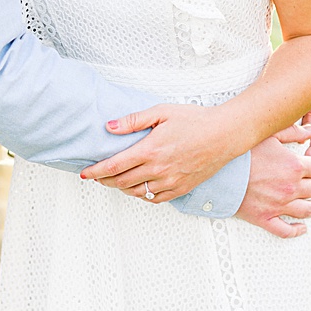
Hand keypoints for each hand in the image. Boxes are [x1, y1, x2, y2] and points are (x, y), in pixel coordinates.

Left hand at [82, 103, 240, 201]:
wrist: (226, 134)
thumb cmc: (196, 120)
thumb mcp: (161, 112)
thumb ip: (133, 120)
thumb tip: (109, 126)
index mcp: (150, 150)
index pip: (114, 166)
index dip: (95, 171)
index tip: (84, 173)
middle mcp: (159, 169)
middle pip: (122, 182)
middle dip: (104, 180)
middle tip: (96, 175)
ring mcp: (171, 181)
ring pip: (137, 193)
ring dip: (121, 189)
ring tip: (114, 181)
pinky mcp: (183, 188)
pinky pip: (156, 199)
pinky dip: (142, 196)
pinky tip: (138, 188)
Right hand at [235, 136, 310, 237]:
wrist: (214, 172)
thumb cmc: (239, 152)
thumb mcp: (265, 135)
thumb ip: (291, 131)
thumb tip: (310, 131)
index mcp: (293, 166)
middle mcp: (290, 188)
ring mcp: (278, 205)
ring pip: (307, 210)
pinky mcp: (264, 218)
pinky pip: (286, 230)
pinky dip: (297, 230)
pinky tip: (302, 228)